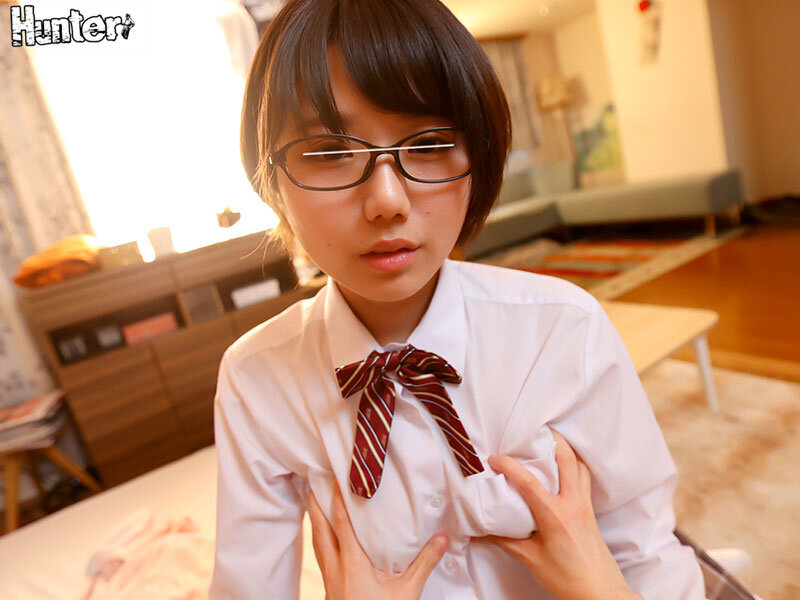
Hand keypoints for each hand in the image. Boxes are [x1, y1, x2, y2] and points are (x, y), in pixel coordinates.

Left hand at [308, 479, 448, 599]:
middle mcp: (335, 567)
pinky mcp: (329, 588)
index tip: (335, 477)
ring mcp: (329, 578)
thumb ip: (424, 563)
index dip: (337, 498)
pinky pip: (321, 557)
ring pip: (317, 543)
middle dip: (314, 505)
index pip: (341, 523)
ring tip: (314, 503)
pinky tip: (325, 541)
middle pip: (319, 529)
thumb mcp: (407, 593)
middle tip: (313, 482)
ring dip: (315, 521)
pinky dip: (320, 541)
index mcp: (352, 563)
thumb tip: (443, 538)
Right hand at [472, 431, 643, 599]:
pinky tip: (564, 470)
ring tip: (549, 444)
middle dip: (553, 440)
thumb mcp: (531, 559)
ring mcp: (585, 507)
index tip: (494, 458)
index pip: (529, 482)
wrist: (600, 593)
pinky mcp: (591, 512)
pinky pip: (584, 480)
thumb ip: (505, 541)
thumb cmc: (568, 579)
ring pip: (580, 467)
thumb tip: (480, 532)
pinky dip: (575, 467)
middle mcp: (573, 505)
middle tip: (536, 430)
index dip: (510, 466)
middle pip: (568, 460)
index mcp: (555, 516)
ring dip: (566, 451)